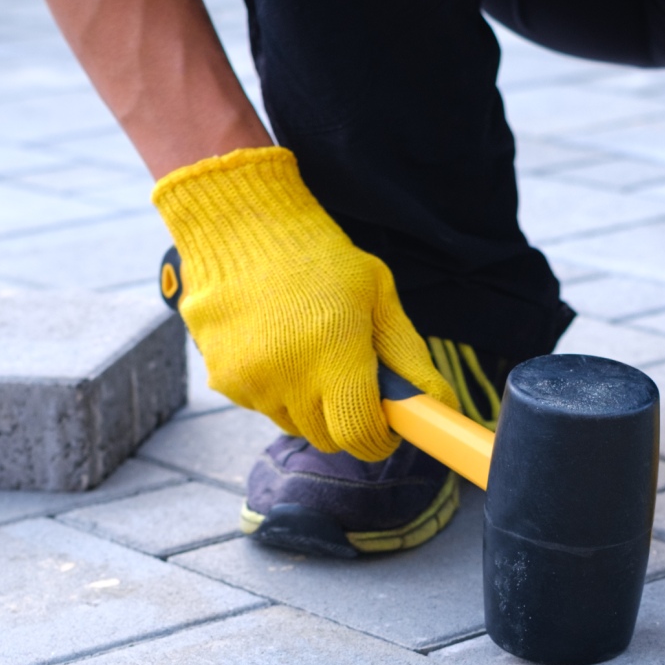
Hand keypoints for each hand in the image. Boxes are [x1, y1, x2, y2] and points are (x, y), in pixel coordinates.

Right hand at [152, 146, 456, 458]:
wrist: (239, 225)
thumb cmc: (321, 257)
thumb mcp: (378, 295)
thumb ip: (408, 356)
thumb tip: (442, 405)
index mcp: (335, 355)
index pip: (360, 436)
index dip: (379, 437)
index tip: (387, 424)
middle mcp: (289, 378)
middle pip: (328, 439)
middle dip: (346, 420)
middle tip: (350, 379)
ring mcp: (250, 382)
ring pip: (294, 426)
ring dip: (308, 406)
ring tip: (309, 352)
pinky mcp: (222, 380)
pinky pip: (261, 406)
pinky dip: (274, 390)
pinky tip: (274, 345)